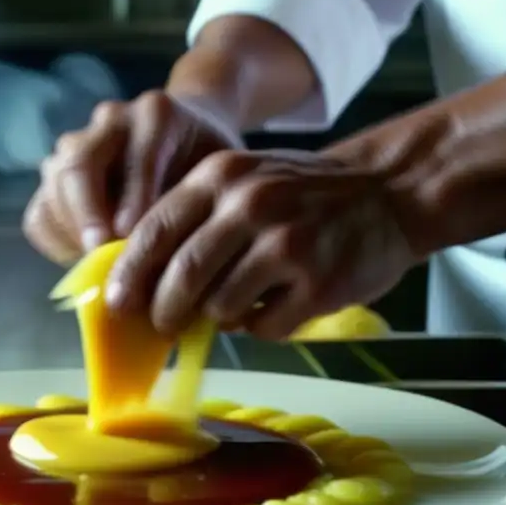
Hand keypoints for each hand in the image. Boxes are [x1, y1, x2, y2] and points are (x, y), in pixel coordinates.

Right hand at [22, 91, 241, 264]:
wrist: (188, 133)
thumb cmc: (207, 162)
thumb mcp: (218, 171)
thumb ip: (196, 199)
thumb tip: (174, 258)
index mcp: (156, 114)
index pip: (138, 153)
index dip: (133, 197)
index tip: (133, 236)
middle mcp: (110, 121)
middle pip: (80, 163)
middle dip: (87, 213)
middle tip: (99, 253)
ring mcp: (77, 144)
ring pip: (55, 185)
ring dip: (71, 231)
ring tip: (95, 264)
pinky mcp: (57, 175)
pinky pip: (40, 210)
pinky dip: (55, 239)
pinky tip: (82, 259)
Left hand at [104, 149, 416, 339]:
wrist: (390, 192)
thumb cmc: (301, 193)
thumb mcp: (242, 180)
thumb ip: (194, 217)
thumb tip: (140, 276)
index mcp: (221, 177)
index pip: (156, 230)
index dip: (129, 273)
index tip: (115, 302)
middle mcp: (250, 206)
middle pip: (182, 276)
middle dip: (162, 310)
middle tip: (161, 325)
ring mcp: (286, 244)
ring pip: (220, 307)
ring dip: (217, 318)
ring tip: (233, 306)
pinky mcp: (318, 284)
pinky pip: (264, 327)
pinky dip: (260, 327)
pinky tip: (276, 307)